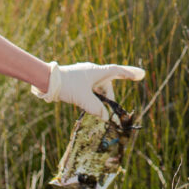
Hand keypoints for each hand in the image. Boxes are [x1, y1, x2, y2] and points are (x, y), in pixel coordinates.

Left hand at [31, 61, 145, 117]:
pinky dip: (92, 97)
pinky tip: (87, 104)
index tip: (142, 75)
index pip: (117, 71)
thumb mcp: (83, 99)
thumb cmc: (66, 86)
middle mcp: (92, 71)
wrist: (46, 80)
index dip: (130, 74)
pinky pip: (90, 88)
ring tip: (94, 110)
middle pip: (107, 84)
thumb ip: (96, 109)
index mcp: (96, 72)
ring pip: (98, 88)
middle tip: (108, 113)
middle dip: (109, 98)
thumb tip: (105, 117)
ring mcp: (84, 75)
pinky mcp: (77, 80)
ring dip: (99, 98)